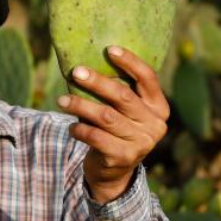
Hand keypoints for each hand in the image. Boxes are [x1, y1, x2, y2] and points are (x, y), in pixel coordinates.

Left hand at [56, 46, 170, 202]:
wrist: (114, 171)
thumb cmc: (116, 130)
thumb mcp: (124, 112)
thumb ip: (118, 91)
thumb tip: (88, 63)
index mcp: (159, 107)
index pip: (148, 78)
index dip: (130, 62)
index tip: (109, 49)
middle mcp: (155, 125)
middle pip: (123, 96)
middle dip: (97, 82)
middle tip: (75, 72)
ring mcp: (141, 142)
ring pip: (105, 116)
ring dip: (80, 105)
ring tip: (61, 101)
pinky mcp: (124, 157)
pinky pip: (96, 137)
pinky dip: (80, 129)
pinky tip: (71, 126)